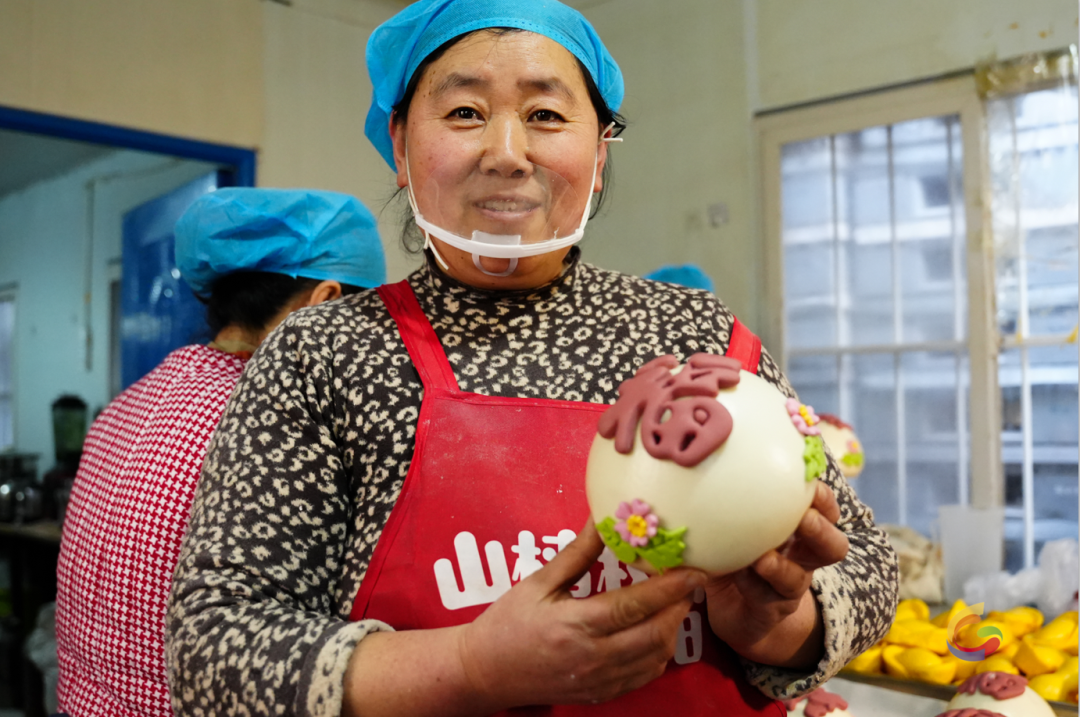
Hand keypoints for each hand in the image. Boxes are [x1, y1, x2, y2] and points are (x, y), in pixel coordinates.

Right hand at [458, 517, 707, 708]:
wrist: (486, 672)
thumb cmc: (507, 622)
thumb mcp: (538, 582)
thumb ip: (577, 553)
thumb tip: (603, 519)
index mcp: (575, 624)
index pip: (634, 606)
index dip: (669, 588)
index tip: (695, 570)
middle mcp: (592, 657)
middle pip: (655, 633)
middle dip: (680, 606)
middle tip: (689, 582)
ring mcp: (599, 680)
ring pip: (656, 657)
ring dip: (673, 628)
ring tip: (674, 602)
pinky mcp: (601, 693)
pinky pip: (644, 676)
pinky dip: (659, 652)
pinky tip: (656, 631)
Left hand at [704, 481, 848, 669]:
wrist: (733, 608)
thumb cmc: (736, 554)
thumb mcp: (736, 525)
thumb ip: (731, 500)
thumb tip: (700, 467)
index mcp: (799, 533)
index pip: (826, 513)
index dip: (823, 498)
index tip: (809, 481)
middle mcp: (802, 560)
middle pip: (832, 548)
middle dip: (821, 531)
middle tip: (804, 517)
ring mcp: (789, 589)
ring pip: (799, 579)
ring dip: (781, 566)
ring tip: (763, 556)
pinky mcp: (771, 611)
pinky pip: (765, 598)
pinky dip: (750, 583)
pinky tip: (736, 572)